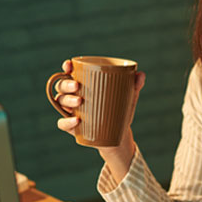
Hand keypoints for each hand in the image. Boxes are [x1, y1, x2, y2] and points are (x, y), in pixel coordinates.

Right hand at [53, 59, 145, 178]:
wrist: (118, 135)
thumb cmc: (119, 110)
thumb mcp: (128, 98)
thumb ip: (134, 86)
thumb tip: (141, 75)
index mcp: (84, 84)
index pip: (70, 72)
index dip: (66, 67)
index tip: (69, 65)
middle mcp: (73, 96)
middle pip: (61, 86)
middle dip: (66, 84)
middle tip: (77, 86)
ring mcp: (70, 111)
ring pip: (60, 102)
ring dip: (67, 100)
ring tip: (80, 102)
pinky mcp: (72, 127)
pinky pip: (62, 123)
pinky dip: (67, 122)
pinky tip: (77, 121)